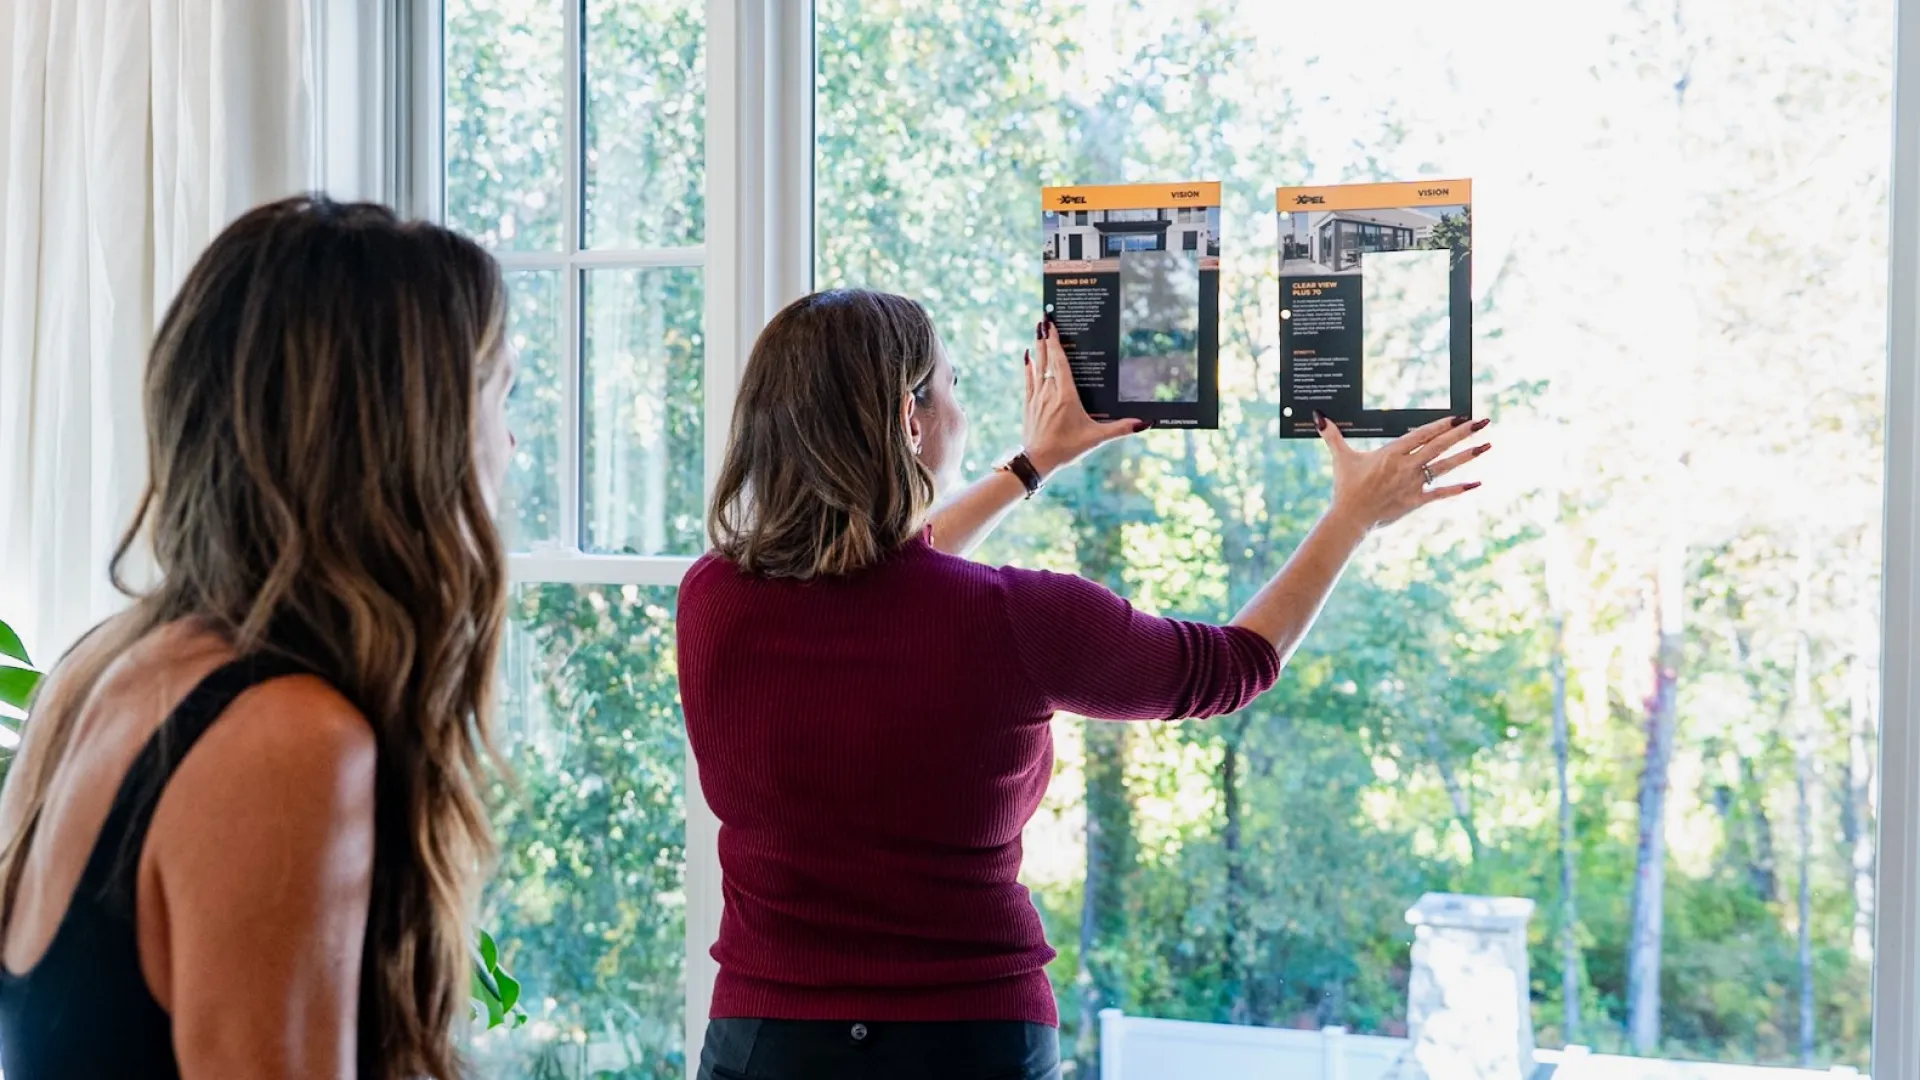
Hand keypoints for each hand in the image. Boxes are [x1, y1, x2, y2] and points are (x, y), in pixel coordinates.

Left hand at [1023, 319, 1145, 476]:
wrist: (1037, 461)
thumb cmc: (1067, 449)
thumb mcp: (1096, 438)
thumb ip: (1120, 429)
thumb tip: (1145, 423)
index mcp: (1066, 396)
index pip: (1060, 362)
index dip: (1055, 342)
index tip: (1053, 324)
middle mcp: (1049, 392)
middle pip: (1047, 358)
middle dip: (1045, 337)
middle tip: (1044, 317)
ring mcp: (1037, 397)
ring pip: (1036, 366)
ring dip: (1037, 347)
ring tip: (1037, 329)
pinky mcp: (1029, 404)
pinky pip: (1028, 379)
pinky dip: (1028, 366)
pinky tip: (1027, 355)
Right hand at [1317, 411, 1489, 532]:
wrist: (1350, 518)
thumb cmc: (1346, 487)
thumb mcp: (1341, 458)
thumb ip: (1332, 436)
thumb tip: (1318, 416)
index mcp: (1392, 452)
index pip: (1423, 434)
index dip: (1443, 424)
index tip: (1460, 415)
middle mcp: (1407, 466)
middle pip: (1441, 445)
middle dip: (1463, 432)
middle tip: (1483, 421)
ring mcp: (1414, 483)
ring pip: (1446, 466)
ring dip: (1468, 455)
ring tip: (1487, 445)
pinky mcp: (1416, 500)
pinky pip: (1441, 493)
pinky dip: (1459, 488)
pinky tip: (1476, 483)